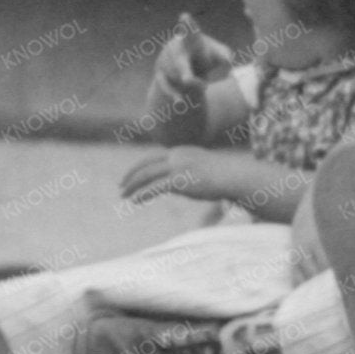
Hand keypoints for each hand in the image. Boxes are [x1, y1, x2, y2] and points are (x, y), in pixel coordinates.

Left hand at [119, 148, 248, 206]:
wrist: (233, 177)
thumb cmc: (221, 177)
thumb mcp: (198, 171)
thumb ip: (183, 175)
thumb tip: (173, 186)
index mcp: (179, 152)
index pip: (152, 158)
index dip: (138, 168)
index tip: (129, 177)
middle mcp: (175, 156)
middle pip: (145, 164)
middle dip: (131, 176)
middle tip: (121, 187)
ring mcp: (177, 167)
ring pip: (147, 175)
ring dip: (133, 186)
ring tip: (124, 196)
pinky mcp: (180, 180)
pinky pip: (156, 187)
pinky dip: (143, 194)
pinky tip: (135, 201)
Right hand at [151, 12, 235, 96]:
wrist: (185, 64)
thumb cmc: (205, 54)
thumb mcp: (219, 54)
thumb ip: (224, 56)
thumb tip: (228, 61)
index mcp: (191, 39)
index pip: (191, 31)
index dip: (188, 24)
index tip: (184, 16)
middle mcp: (176, 49)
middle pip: (180, 62)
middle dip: (183, 70)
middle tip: (187, 79)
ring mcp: (166, 62)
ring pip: (180, 79)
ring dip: (193, 83)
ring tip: (201, 82)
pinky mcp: (161, 76)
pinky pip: (167, 87)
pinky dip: (175, 95)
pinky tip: (181, 103)